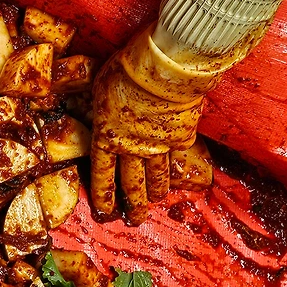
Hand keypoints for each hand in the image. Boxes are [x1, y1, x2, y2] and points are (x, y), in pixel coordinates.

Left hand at [90, 27, 222, 222]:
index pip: (102, 176)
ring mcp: (158, 146)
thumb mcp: (101, 88)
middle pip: (132, 184)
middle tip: (137, 219)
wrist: (163, 66)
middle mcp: (132, 149)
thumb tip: (103, 109)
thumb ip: (104, 108)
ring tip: (159, 200)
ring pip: (158, 175)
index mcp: (106, 139)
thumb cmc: (126, 71)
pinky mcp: (182, 137)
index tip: (105, 211)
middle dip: (135, 205)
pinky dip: (180, 161)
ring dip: (158, 190)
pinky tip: (184, 172)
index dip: (104, 195)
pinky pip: (180, 153)